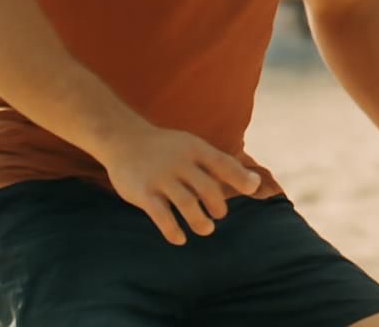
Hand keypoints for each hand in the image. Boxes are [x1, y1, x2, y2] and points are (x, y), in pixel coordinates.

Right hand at [95, 123, 261, 245]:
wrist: (124, 140)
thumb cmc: (166, 148)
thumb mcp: (192, 146)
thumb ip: (217, 162)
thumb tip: (252, 181)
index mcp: (195, 149)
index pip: (223, 164)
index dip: (241, 177)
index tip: (254, 189)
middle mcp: (180, 163)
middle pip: (208, 188)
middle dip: (218, 206)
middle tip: (219, 214)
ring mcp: (160, 178)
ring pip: (187, 204)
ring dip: (200, 221)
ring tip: (206, 229)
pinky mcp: (143, 193)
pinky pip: (161, 216)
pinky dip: (173, 230)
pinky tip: (180, 239)